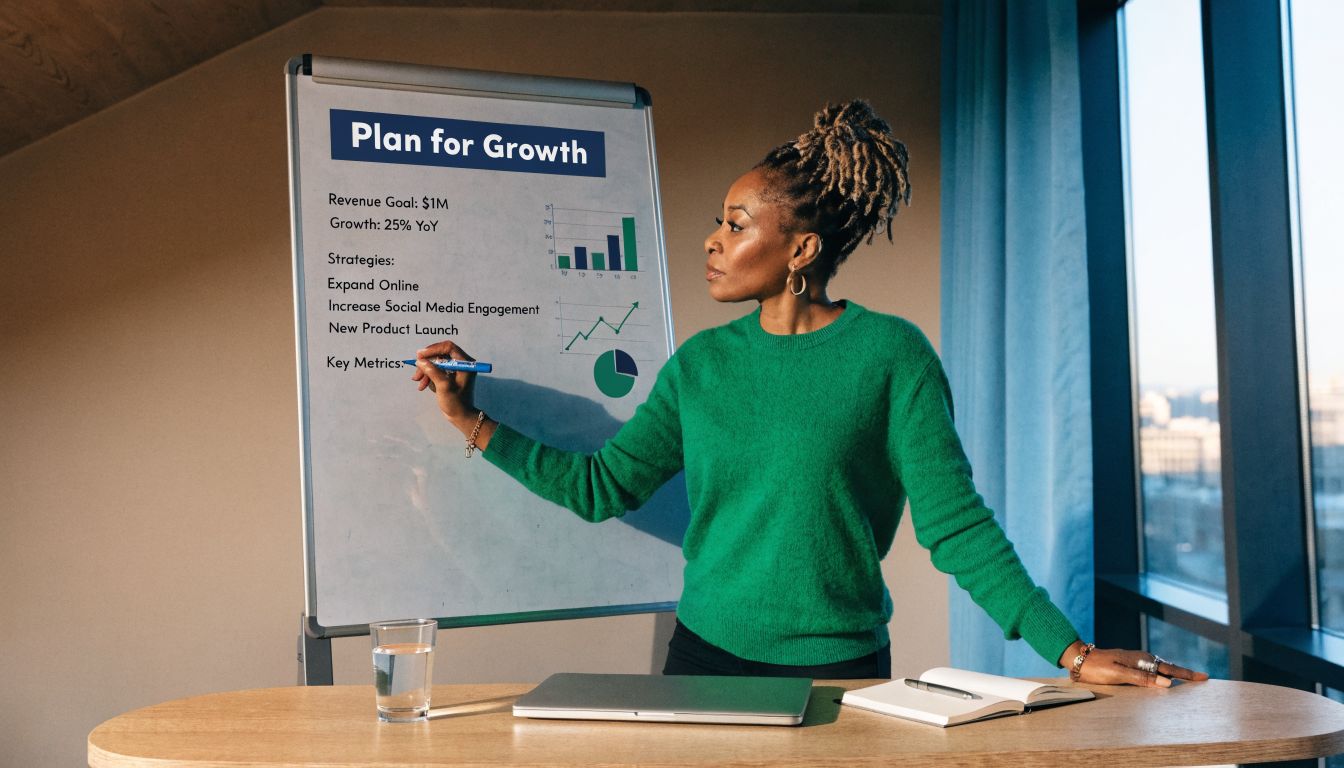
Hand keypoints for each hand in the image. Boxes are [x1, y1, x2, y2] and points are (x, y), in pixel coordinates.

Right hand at [411, 340, 480, 431]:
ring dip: (426, 370)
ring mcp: (456, 369)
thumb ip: (432, 371)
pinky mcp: (450, 375)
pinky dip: (429, 375)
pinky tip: (423, 385)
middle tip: (417, 372)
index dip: (433, 349)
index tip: (420, 356)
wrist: (461, 416)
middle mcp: (462, 363)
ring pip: (437, 362)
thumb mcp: (444, 386)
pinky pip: (437, 369)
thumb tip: (420, 360)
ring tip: (418, 381)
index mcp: (465, 363)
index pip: (448, 347)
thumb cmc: (456, 402)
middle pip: (441, 354)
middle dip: (427, 363)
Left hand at [1059, 640, 1209, 687]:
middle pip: (1168, 667)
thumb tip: (1167, 682)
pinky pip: (1151, 669)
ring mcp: (1135, 660)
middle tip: (1202, 678)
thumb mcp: (1119, 674)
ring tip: (1188, 677)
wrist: (1079, 659)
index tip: (1203, 677)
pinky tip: (1163, 676)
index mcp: (1142, 660)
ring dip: (1174, 672)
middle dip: (1185, 673)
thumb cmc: (1097, 668)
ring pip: (1160, 667)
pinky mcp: (1129, 664)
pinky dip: (1162, 672)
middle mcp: (1141, 659)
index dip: (1186, 674)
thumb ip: (1142, 678)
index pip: (1169, 669)